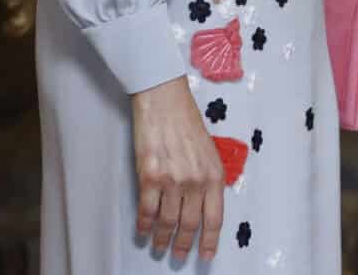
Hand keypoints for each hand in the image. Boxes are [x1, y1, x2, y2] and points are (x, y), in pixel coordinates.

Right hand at [131, 75, 224, 260]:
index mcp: (214, 174)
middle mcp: (196, 180)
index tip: (205, 255)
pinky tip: (143, 231)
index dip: (209, 240)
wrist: (165, 102)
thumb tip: (203, 204)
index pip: (215, 217)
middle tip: (179, 256)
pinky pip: (147, 210)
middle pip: (190, 224)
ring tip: (159, 247)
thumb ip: (207, 177)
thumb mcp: (208, 151)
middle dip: (184, 244)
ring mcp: (172, 180)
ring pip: (167, 221)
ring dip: (162, 238)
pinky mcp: (149, 176)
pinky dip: (144, 224)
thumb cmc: (187, 123)